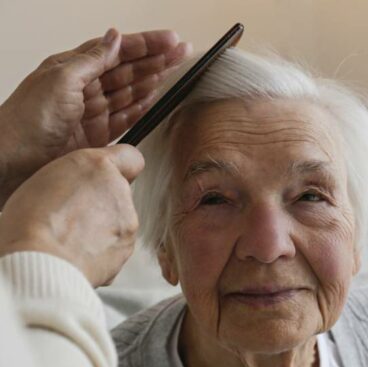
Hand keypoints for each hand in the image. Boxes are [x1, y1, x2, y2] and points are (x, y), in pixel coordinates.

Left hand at [0, 29, 190, 205]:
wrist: (14, 160)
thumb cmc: (27, 120)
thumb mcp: (61, 79)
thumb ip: (92, 60)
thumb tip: (114, 37)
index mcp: (73, 68)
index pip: (117, 50)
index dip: (145, 44)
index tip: (170, 40)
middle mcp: (84, 88)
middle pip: (128, 69)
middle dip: (156, 59)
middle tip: (182, 52)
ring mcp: (92, 113)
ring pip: (130, 92)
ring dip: (153, 80)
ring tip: (174, 69)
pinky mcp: (98, 137)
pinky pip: (126, 117)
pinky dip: (141, 107)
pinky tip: (154, 97)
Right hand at [0, 145, 143, 286]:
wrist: (43, 261)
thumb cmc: (32, 222)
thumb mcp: (45, 181)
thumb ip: (74, 179)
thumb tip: (80, 189)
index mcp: (97, 166)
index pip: (129, 157)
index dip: (119, 168)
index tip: (107, 178)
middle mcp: (119, 190)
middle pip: (120, 193)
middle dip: (103, 203)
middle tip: (74, 216)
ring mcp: (127, 220)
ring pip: (119, 220)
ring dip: (103, 227)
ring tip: (72, 238)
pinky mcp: (127, 246)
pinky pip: (116, 246)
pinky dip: (103, 250)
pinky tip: (79, 253)